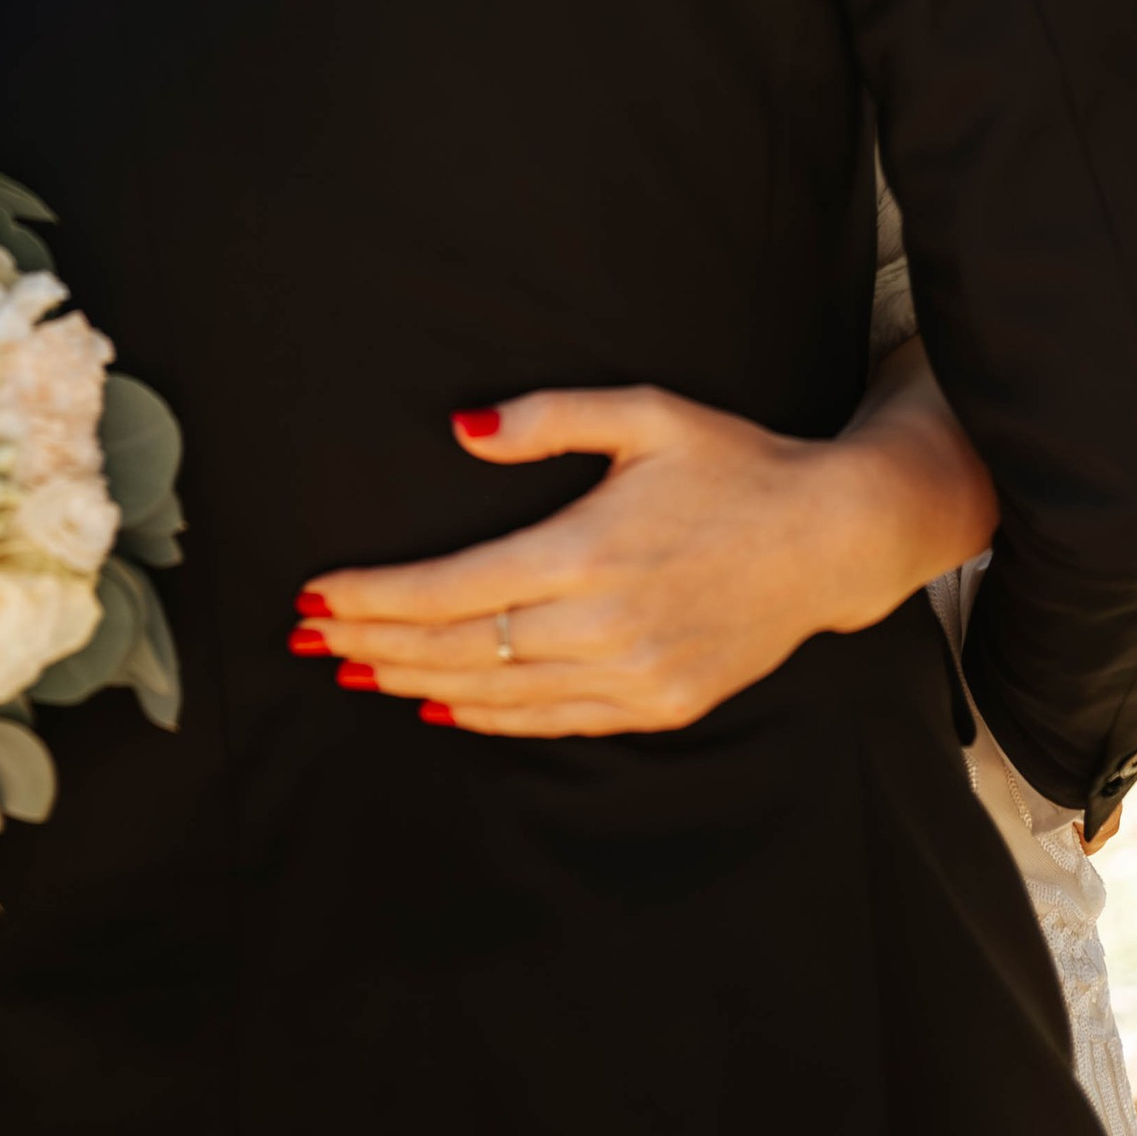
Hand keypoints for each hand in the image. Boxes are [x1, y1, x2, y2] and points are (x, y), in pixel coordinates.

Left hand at [295, 364, 997, 739]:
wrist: (829, 540)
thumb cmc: (732, 465)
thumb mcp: (646, 414)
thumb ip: (548, 417)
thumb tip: (462, 426)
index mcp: (588, 549)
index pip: (453, 587)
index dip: (375, 597)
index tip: (316, 594)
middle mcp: (603, 624)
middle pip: (459, 647)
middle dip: (374, 643)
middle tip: (307, 638)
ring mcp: (633, 676)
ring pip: (496, 694)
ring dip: (414, 682)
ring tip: (351, 670)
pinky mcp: (659, 706)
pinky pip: (550, 721)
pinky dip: (485, 717)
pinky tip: (438, 704)